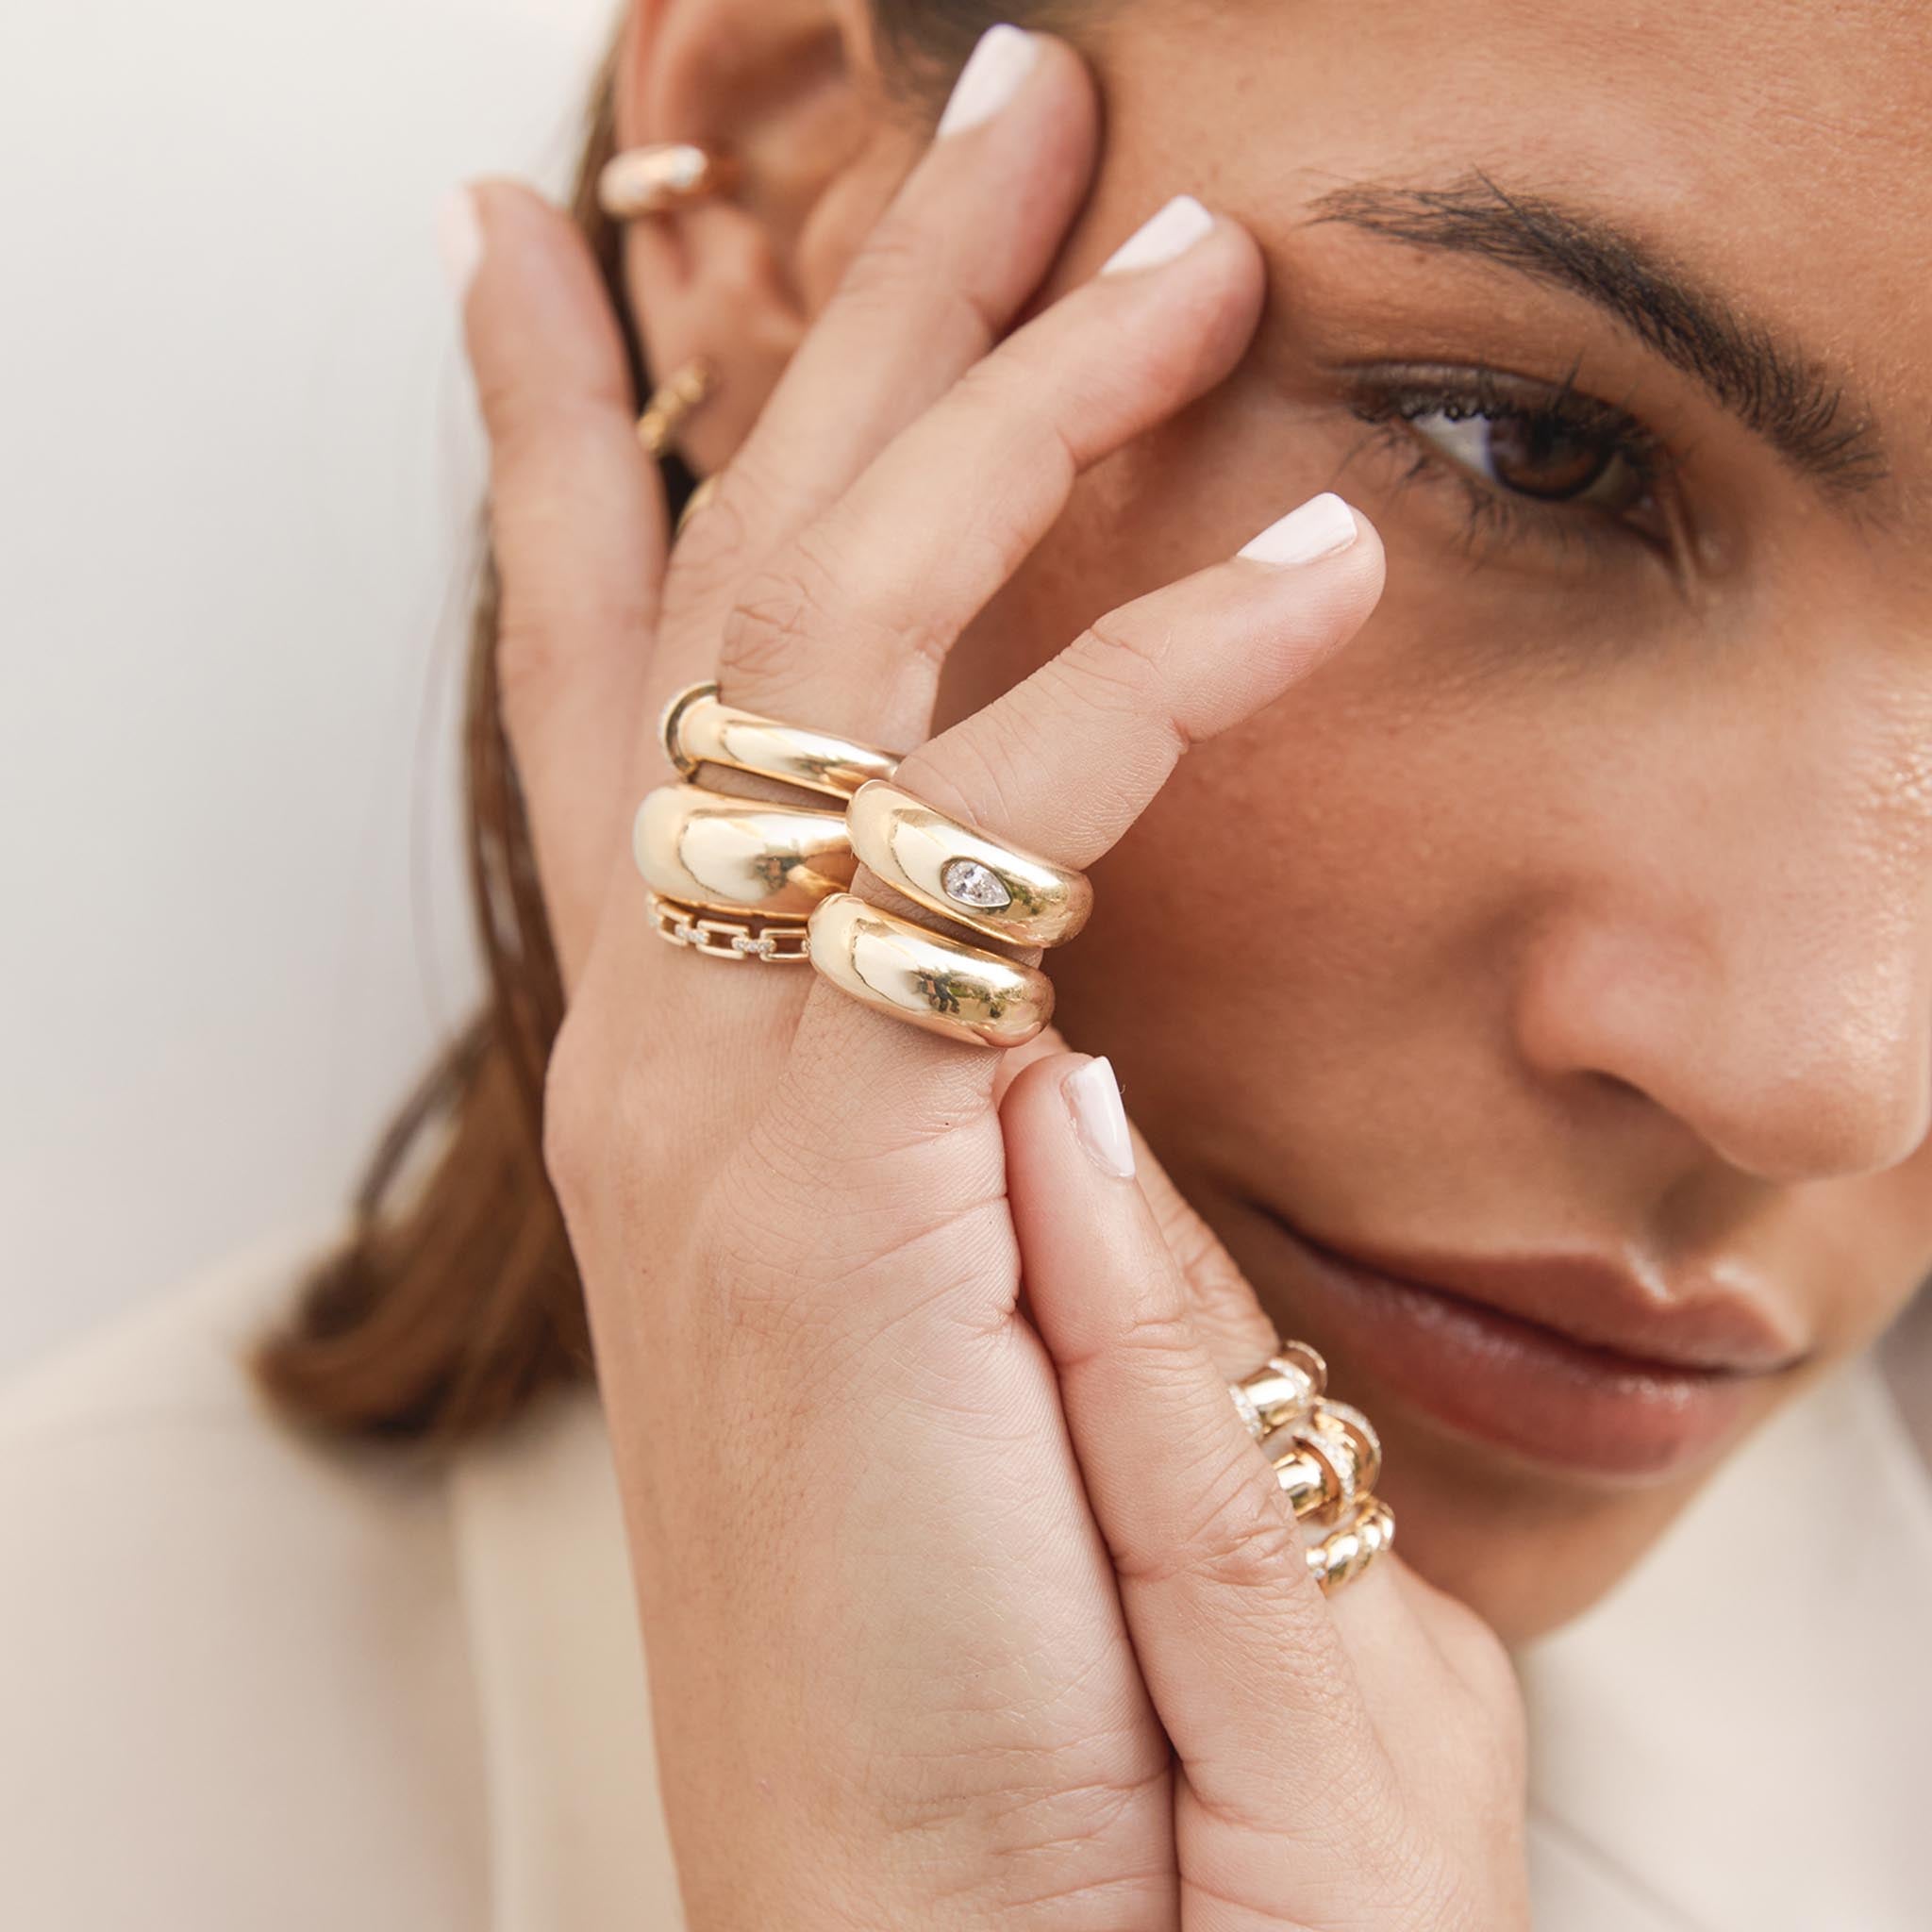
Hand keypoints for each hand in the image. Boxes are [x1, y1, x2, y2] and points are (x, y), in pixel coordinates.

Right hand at [456, 25, 1522, 1927]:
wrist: (926, 1874)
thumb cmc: (948, 1582)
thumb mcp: (919, 1277)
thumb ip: (941, 1090)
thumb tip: (1027, 969)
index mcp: (681, 1037)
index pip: (603, 668)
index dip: (560, 447)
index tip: (547, 260)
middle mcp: (664, 1016)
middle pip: (732, 570)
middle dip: (843, 317)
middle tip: (976, 110)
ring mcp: (726, 1070)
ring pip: (842, 628)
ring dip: (1012, 402)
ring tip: (1177, 236)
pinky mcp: (845, 1146)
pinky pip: (1003, 817)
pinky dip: (1162, 670)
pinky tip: (1306, 565)